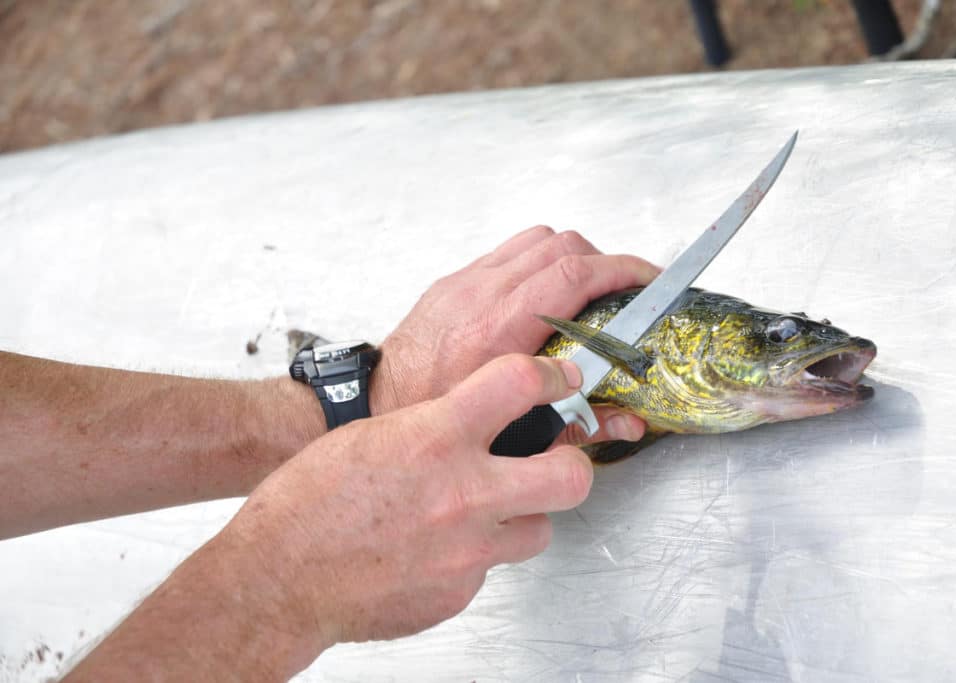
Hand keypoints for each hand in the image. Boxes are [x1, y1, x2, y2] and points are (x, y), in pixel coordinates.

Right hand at [223, 354, 594, 647]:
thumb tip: (475, 421)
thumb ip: (436, 426)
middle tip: (560, 460)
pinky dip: (475, 555)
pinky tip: (440, 548)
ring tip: (489, 512)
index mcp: (436, 438)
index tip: (558, 383)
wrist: (278, 578)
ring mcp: (467, 549)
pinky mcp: (459, 591)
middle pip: (570, 476)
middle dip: (573, 464)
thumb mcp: (374, 435)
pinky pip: (491, 568)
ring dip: (523, 516)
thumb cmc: (307, 503)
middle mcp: (463, 493)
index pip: (522, 385)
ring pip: (539, 530)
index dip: (552, 378)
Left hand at [371, 226, 659, 443]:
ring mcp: (466, 281)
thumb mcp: (514, 430)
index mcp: (500, 329)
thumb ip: (579, 423)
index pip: (574, 274)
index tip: (650, 279)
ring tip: (588, 288)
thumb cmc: (438, 417)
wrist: (377, 403)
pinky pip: (509, 251)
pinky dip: (538, 261)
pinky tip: (545, 292)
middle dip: (604, 261)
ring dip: (572, 256)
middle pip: (562, 246)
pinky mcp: (455, 280)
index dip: (622, 269)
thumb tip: (629, 421)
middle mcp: (482, 293)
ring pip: (537, 239)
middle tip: (625, 289)